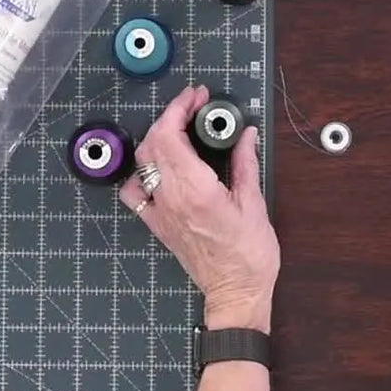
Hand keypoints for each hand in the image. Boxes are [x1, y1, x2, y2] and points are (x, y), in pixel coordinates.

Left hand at [121, 85, 278, 332]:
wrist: (235, 294)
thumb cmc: (249, 255)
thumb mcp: (254, 204)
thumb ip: (245, 163)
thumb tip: (245, 134)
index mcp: (196, 190)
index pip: (170, 136)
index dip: (179, 108)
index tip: (195, 96)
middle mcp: (171, 198)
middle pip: (152, 143)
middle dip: (170, 117)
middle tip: (194, 107)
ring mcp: (159, 212)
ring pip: (142, 162)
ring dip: (157, 139)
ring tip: (180, 130)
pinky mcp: (156, 224)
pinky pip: (135, 192)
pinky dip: (142, 172)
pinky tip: (161, 167)